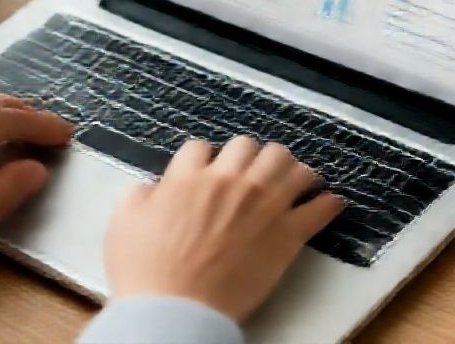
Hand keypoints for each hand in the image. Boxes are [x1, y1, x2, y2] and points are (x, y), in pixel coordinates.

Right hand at [105, 136, 344, 321]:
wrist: (176, 309)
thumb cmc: (146, 271)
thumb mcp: (123, 223)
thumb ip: (138, 195)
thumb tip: (152, 188)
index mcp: (188, 177)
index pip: (201, 147)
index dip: (204, 158)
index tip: (208, 169)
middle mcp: (229, 182)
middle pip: (249, 146)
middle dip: (248, 156)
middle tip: (251, 171)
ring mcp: (262, 205)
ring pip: (287, 163)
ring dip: (289, 167)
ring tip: (294, 176)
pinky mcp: (287, 234)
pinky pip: (318, 210)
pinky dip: (327, 203)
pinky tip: (330, 202)